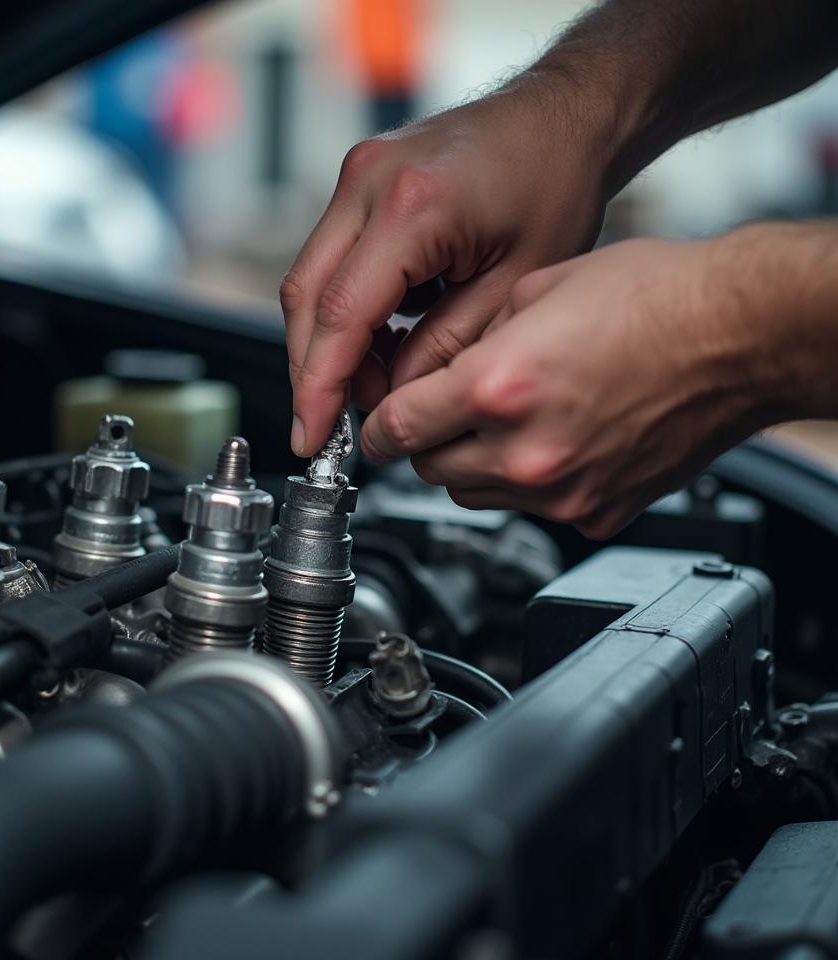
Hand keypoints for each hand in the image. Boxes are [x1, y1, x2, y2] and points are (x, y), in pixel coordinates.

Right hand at [282, 76, 612, 456]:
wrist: (563, 117)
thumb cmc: (554, 183)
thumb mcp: (514, 288)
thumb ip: (447, 351)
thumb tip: (398, 398)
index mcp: (412, 207)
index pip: (339, 315)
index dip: (318, 386)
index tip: (311, 434)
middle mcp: (369, 182)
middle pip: (306, 298)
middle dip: (314, 371)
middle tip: (334, 423)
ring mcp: (358, 175)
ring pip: (311, 281)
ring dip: (333, 343)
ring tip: (379, 382)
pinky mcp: (361, 182)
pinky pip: (333, 260)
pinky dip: (348, 311)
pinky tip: (386, 339)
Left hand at [358, 235, 793, 538]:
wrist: (742, 335)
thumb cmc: (658, 299)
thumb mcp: (539, 289)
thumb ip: (471, 339)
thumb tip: (433, 372)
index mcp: (501, 385)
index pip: (395, 429)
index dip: (375, 428)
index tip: (375, 426)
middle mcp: (527, 449)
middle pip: (428, 471)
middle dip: (425, 442)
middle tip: (442, 414)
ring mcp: (563, 491)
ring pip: (473, 494)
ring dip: (470, 464)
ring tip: (505, 421)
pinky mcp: (596, 513)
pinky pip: (531, 508)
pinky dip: (526, 482)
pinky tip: (555, 440)